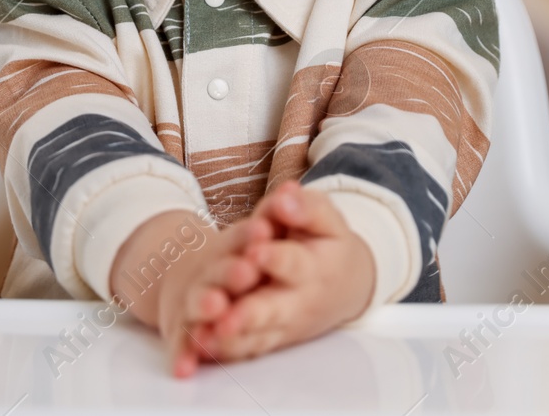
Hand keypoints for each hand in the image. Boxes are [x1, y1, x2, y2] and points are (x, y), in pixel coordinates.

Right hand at [108, 209, 272, 375]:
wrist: (201, 273)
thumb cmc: (249, 253)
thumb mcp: (273, 229)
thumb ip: (288, 211)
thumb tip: (293, 191)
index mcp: (235, 246)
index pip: (242, 237)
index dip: (251, 234)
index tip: (264, 231)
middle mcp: (213, 271)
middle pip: (219, 270)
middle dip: (231, 271)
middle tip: (247, 271)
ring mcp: (198, 299)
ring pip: (200, 303)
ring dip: (207, 305)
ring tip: (217, 306)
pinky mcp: (186, 328)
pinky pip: (184, 343)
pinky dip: (183, 354)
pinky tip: (185, 367)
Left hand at [189, 180, 375, 364]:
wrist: (348, 284)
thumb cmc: (327, 243)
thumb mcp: (325, 218)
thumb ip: (306, 207)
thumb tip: (286, 195)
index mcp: (314, 266)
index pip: (294, 263)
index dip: (275, 258)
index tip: (256, 251)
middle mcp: (299, 301)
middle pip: (273, 310)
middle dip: (249, 315)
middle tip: (226, 318)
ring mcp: (284, 325)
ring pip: (257, 336)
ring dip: (231, 340)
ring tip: (205, 337)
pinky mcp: (271, 339)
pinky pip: (247, 349)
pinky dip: (226, 352)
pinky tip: (200, 350)